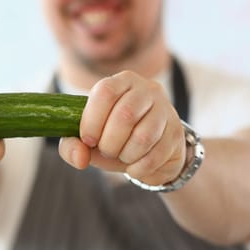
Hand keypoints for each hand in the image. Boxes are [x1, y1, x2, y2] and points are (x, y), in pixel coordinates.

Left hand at [59, 70, 185, 185]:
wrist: (150, 152)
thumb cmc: (114, 139)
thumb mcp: (88, 141)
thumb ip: (72, 146)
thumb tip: (80, 157)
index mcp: (121, 81)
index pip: (105, 91)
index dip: (92, 119)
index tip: (87, 140)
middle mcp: (147, 89)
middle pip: (125, 115)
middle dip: (109, 142)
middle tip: (106, 151)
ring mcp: (166, 109)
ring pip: (143, 137)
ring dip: (126, 155)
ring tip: (122, 157)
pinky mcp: (177, 132)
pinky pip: (157, 154)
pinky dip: (139, 168)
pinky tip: (134, 167)